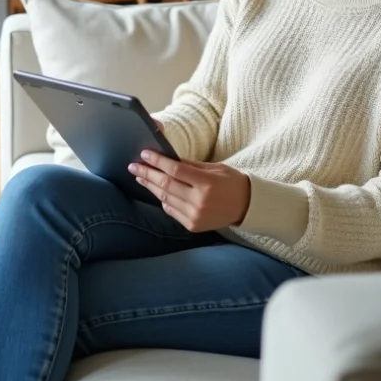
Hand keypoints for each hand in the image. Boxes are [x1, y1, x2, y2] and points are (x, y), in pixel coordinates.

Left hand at [129, 150, 250, 232]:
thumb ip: (189, 166)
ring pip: (165, 199)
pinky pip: (171, 211)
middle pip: (166, 185)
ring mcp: (195, 216)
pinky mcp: (192, 225)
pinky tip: (156, 191)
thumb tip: (166, 160)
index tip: (144, 154)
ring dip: (150, 187)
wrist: (247, 206)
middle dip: (147, 174)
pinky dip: (162, 200)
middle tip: (133, 166)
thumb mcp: (213, 168)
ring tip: (140, 177)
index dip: (157, 162)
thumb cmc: (231, 182)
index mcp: (206, 183)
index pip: (175, 170)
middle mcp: (199, 201)